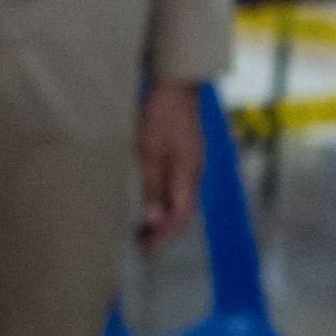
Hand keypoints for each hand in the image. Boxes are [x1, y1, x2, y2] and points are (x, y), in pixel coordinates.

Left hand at [135, 82, 202, 246]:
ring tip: (142, 228)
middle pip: (183, 212)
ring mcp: (192, 164)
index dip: (162, 237)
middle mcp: (194, 173)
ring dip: (163, 217)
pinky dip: (164, 200)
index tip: (145, 251)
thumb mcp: (149, 152)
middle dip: (163, 232)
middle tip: (141, 245)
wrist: (176, 85)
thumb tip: (155, 221)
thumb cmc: (160, 116)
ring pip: (180, 200)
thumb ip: (153, 187)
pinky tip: (151, 201)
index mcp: (188, 175)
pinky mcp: (187, 156)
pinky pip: (178, 187)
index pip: (179, 217)